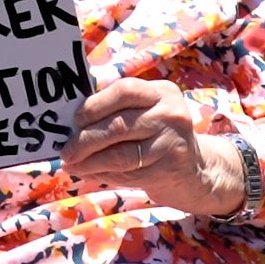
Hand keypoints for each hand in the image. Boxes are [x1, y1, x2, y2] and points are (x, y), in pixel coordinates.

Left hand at [60, 77, 244, 215]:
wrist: (198, 171)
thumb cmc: (158, 138)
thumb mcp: (145, 115)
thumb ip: (116, 113)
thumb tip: (70, 124)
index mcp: (160, 91)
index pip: (124, 90)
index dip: (94, 105)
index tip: (74, 120)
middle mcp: (170, 112)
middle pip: (119, 123)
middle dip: (86, 138)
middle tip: (66, 150)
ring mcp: (172, 140)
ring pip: (120, 153)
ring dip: (90, 161)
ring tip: (71, 165)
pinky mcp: (170, 168)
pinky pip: (128, 172)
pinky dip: (103, 174)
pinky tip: (90, 173)